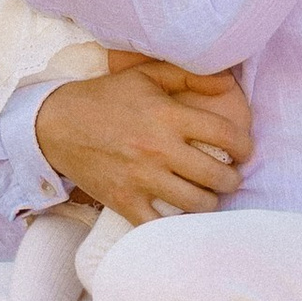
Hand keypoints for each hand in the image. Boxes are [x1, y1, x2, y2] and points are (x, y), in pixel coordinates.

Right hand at [35, 61, 255, 223]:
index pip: (224, 134)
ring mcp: (141, 179)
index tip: (244, 151)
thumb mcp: (146, 75)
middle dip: (232, 179)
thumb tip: (227, 84)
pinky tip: (180, 215)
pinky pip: (160, 224)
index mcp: (167, 116)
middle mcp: (158, 149)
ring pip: (196, 204)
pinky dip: (175, 224)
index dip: (245, 146)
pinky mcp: (124, 201)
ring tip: (209, 195)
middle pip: (216, 175)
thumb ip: (189, 76)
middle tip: (229, 177)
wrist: (56, 125)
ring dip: (210, 202)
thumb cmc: (106, 98)